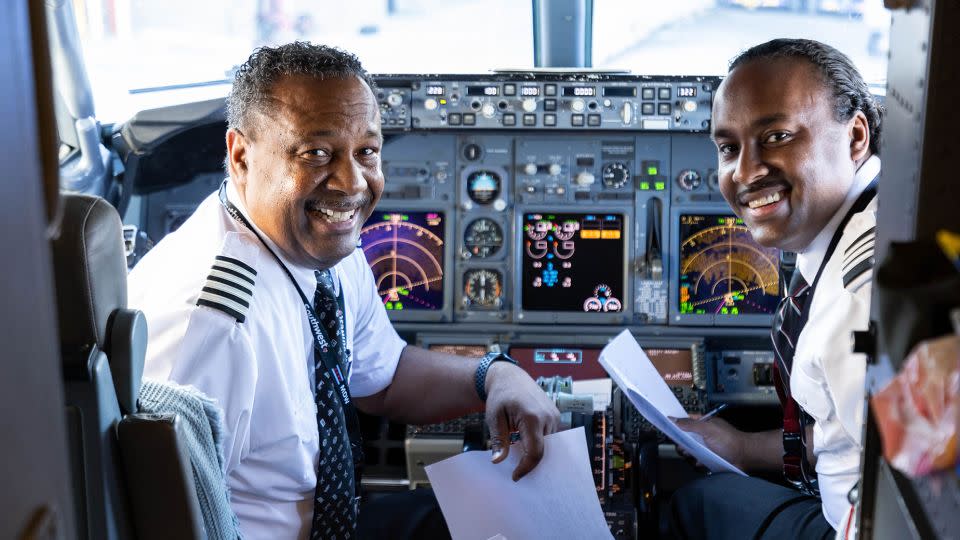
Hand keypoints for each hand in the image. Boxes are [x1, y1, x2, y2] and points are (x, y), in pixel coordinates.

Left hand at [484, 362, 560, 480]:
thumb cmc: (500, 396)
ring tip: (520, 461)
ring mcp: (554, 416)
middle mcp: (548, 417)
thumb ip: (498, 440)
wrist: (510, 376)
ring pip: (549, 445)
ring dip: (536, 453)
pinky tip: (526, 448)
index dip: (526, 468)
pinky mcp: (555, 416)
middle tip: (516, 472)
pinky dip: (540, 444)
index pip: (535, 452)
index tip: (515, 477)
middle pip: (544, 451)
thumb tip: (498, 461)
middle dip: (531, 464)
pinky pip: (550, 437)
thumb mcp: (494, 418)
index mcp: (532, 417)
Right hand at [672, 416, 746, 469]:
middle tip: (683, 446)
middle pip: (684, 437)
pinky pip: (696, 460)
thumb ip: (690, 424)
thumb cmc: (728, 440)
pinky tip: (700, 462)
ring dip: (687, 452)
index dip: (677, 423)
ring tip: (691, 454)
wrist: (744, 457)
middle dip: (681, 442)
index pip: (686, 421)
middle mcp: (703, 435)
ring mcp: (705, 447)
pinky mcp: (708, 458)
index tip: (668, 428)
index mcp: (703, 423)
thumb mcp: (708, 429)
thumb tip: (673, 419)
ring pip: (689, 450)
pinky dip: (696, 461)